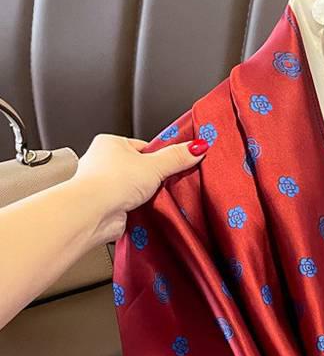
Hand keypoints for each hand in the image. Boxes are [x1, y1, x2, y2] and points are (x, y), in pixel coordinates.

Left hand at [73, 133, 207, 243]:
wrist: (93, 212)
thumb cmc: (110, 182)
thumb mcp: (154, 165)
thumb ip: (177, 157)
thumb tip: (197, 147)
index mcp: (110, 143)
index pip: (143, 147)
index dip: (160, 156)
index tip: (175, 162)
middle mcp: (102, 163)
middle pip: (139, 168)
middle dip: (153, 178)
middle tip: (165, 182)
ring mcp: (103, 186)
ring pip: (135, 189)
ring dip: (146, 196)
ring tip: (153, 198)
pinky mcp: (107, 207)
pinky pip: (130, 207)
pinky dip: (139, 210)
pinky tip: (145, 211)